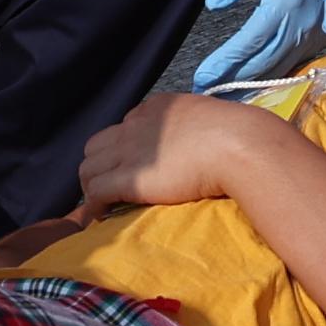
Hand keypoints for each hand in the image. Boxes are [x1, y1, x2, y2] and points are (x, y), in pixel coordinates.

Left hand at [74, 85, 250, 215]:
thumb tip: (203, 143)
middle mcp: (136, 125)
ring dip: (91, 187)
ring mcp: (129, 151)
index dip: (123, 148)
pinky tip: (100, 217)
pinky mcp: (129, 177)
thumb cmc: (237, 135)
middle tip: (110, 186)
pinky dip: (92, 206)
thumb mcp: (209, 118)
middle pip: (96, 145)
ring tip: (102, 205)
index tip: (133, 164)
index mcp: (157, 108)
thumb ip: (195, 127)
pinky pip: (95, 191)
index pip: (125, 125)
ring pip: (88, 168)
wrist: (237, 145)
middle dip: (99, 166)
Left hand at [188, 0, 325, 90]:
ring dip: (251, 87)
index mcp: (285, 1)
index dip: (225, 62)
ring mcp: (314, 34)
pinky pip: (293, 66)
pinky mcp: (319, 40)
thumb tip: (212, 4)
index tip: (202, 77)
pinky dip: (272, 80)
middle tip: (206, 94)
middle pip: (263, 63)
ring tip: (224, 99)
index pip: (249, 41)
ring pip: (279, 69)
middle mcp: (301, 23)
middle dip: (232, 82)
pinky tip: (253, 90)